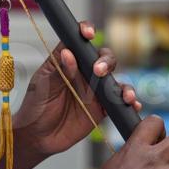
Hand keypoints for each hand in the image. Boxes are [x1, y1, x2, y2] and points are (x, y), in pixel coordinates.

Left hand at [14, 21, 140, 163]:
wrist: (38, 136)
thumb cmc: (35, 107)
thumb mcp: (43, 87)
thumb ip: (59, 71)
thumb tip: (69, 54)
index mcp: (67, 61)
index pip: (78, 41)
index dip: (86, 31)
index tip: (88, 34)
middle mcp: (83, 73)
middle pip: (103, 58)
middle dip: (106, 62)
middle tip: (99, 71)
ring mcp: (95, 91)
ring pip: (116, 81)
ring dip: (125, 86)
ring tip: (125, 96)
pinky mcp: (102, 109)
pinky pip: (119, 103)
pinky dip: (130, 103)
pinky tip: (133, 106)